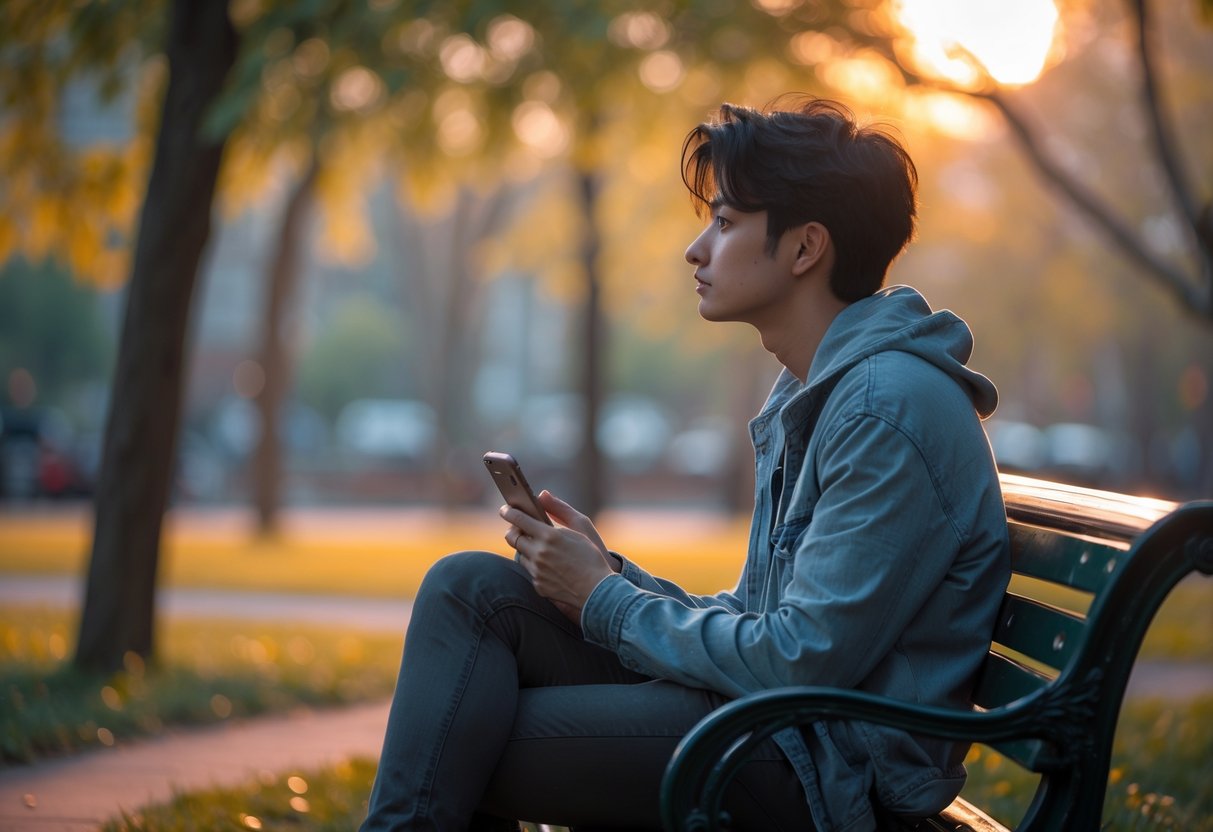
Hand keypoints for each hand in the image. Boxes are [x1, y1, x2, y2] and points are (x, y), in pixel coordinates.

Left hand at [501, 491, 616, 620]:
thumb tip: (541, 495)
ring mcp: (537, 570)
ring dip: (525, 548)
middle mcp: (539, 553)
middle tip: (516, 527)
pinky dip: (535, 564)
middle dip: (512, 530)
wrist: (597, 591)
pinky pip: (530, 570)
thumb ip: (559, 509)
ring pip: (520, 554)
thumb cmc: (591, 556)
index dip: (509, 512)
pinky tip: (548, 564)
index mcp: (549, 536)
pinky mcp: (538, 585)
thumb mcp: (580, 528)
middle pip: (512, 537)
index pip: (519, 519)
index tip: (505, 509)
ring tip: (536, 545)